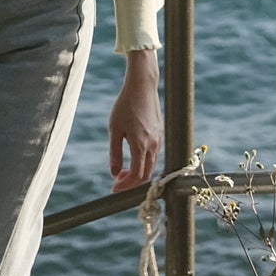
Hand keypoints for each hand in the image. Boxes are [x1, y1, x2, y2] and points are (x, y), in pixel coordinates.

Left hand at [108, 49, 162, 191]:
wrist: (142, 86)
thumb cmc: (125, 105)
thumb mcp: (114, 129)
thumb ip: (115, 153)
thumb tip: (114, 173)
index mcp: (140, 145)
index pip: (136, 176)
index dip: (125, 186)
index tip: (114, 190)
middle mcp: (153, 145)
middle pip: (146, 175)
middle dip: (131, 182)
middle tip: (117, 182)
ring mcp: (159, 139)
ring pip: (151, 165)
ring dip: (137, 172)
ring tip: (122, 171)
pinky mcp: (161, 134)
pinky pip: (154, 155)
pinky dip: (143, 162)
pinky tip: (132, 157)